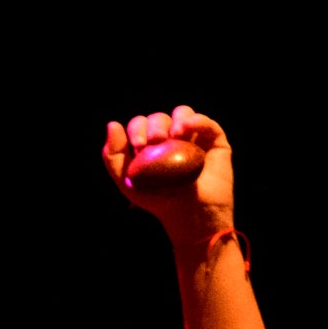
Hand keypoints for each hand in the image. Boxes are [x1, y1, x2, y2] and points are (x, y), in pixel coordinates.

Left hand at [101, 107, 235, 231]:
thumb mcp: (127, 181)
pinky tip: (186, 131)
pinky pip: (206, 123)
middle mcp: (172, 137)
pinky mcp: (215, 141)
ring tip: (173, 136)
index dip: (137, 129)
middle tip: (154, 142)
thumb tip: (112, 124)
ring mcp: (194, 137)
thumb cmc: (158, 200)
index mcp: (150, 142)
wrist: (190, 216)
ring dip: (175, 119)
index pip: (141, 124)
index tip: (138, 147)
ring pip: (183, 113)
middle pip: (160, 118)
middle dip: (154, 126)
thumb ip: (112, 155)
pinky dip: (196, 121)